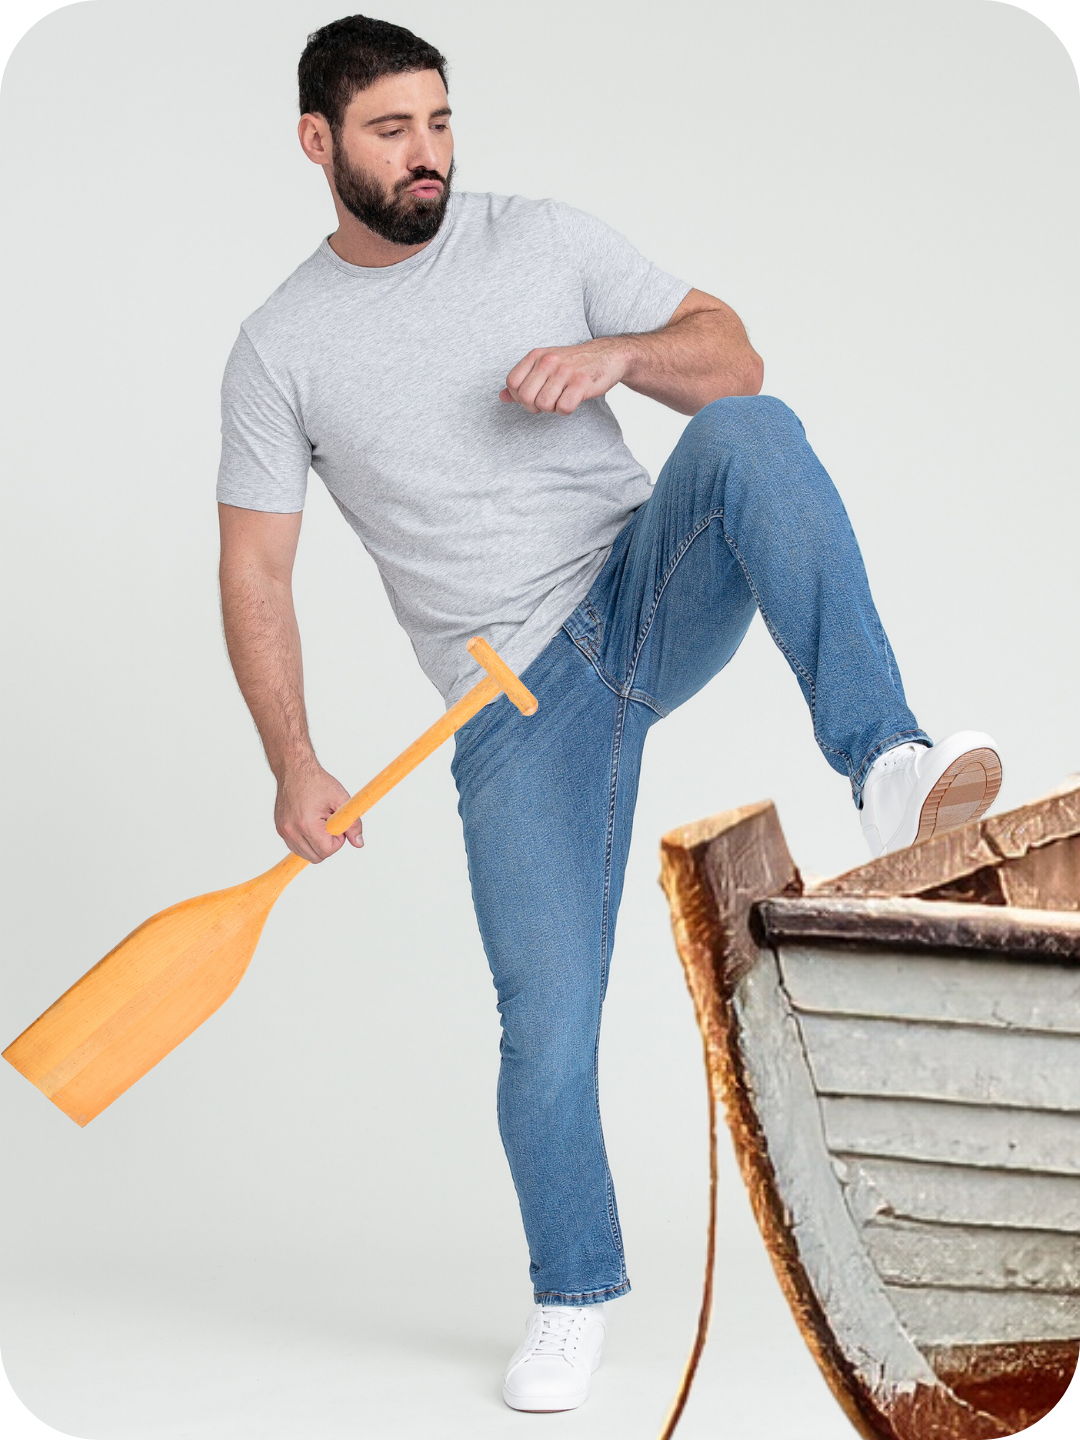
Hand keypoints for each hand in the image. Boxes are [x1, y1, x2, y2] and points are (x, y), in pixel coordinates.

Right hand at [274, 759, 363, 863]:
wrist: (294, 769)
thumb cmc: (316, 781)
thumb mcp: (341, 799)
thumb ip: (352, 824)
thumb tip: (358, 843)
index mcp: (306, 824)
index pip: (327, 851)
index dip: (338, 841)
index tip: (338, 826)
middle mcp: (291, 830)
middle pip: (315, 857)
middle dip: (327, 845)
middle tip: (330, 826)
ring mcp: (283, 831)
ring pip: (304, 854)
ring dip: (316, 844)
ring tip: (320, 822)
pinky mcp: (280, 829)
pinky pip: (295, 846)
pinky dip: (306, 841)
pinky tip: (311, 824)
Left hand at [499, 337, 629, 414]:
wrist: (608, 356)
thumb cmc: (573, 364)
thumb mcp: (544, 366)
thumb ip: (522, 381)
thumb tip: (501, 397)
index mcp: (536, 355)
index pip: (512, 383)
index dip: (519, 396)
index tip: (533, 396)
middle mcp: (548, 361)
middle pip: (526, 397)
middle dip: (535, 407)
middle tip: (547, 402)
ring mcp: (565, 371)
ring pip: (544, 405)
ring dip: (552, 408)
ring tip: (561, 398)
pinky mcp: (581, 383)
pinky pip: (563, 408)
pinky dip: (566, 410)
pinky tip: (572, 400)